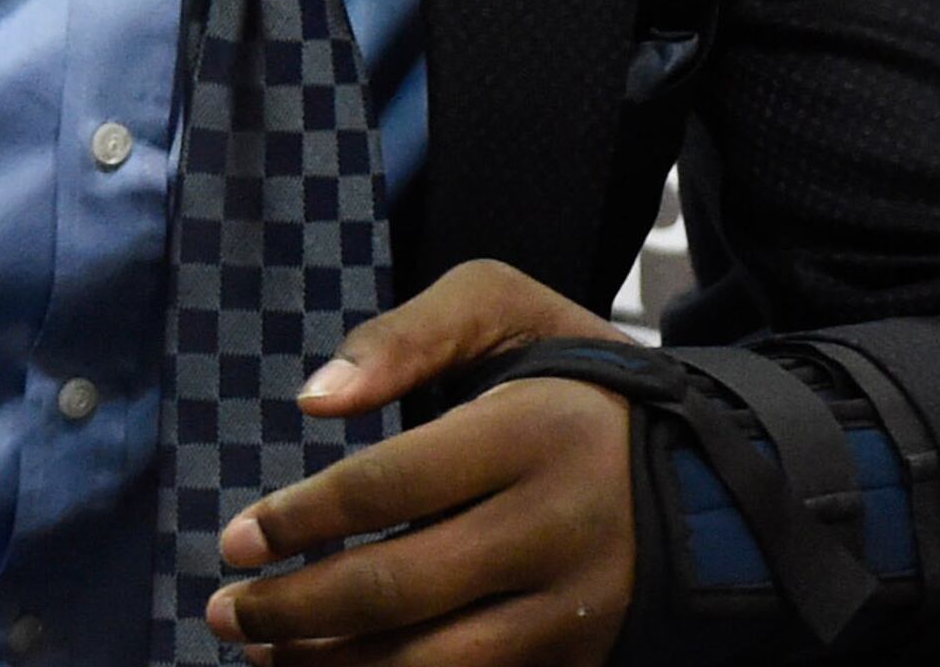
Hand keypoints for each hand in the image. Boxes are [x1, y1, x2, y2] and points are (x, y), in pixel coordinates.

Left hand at [205, 261, 636, 665]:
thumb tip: (315, 400)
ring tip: (261, 655)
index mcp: (530, 435)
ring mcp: (573, 606)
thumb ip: (404, 336)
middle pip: (400, 587)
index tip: (236, 538)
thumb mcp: (504, 308)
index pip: (390, 487)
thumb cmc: (578, 378)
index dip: (302, 519)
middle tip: (223, 610)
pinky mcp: (581, 656)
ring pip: (435, 663)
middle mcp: (554, 530)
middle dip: (294, 609)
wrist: (716, 469)